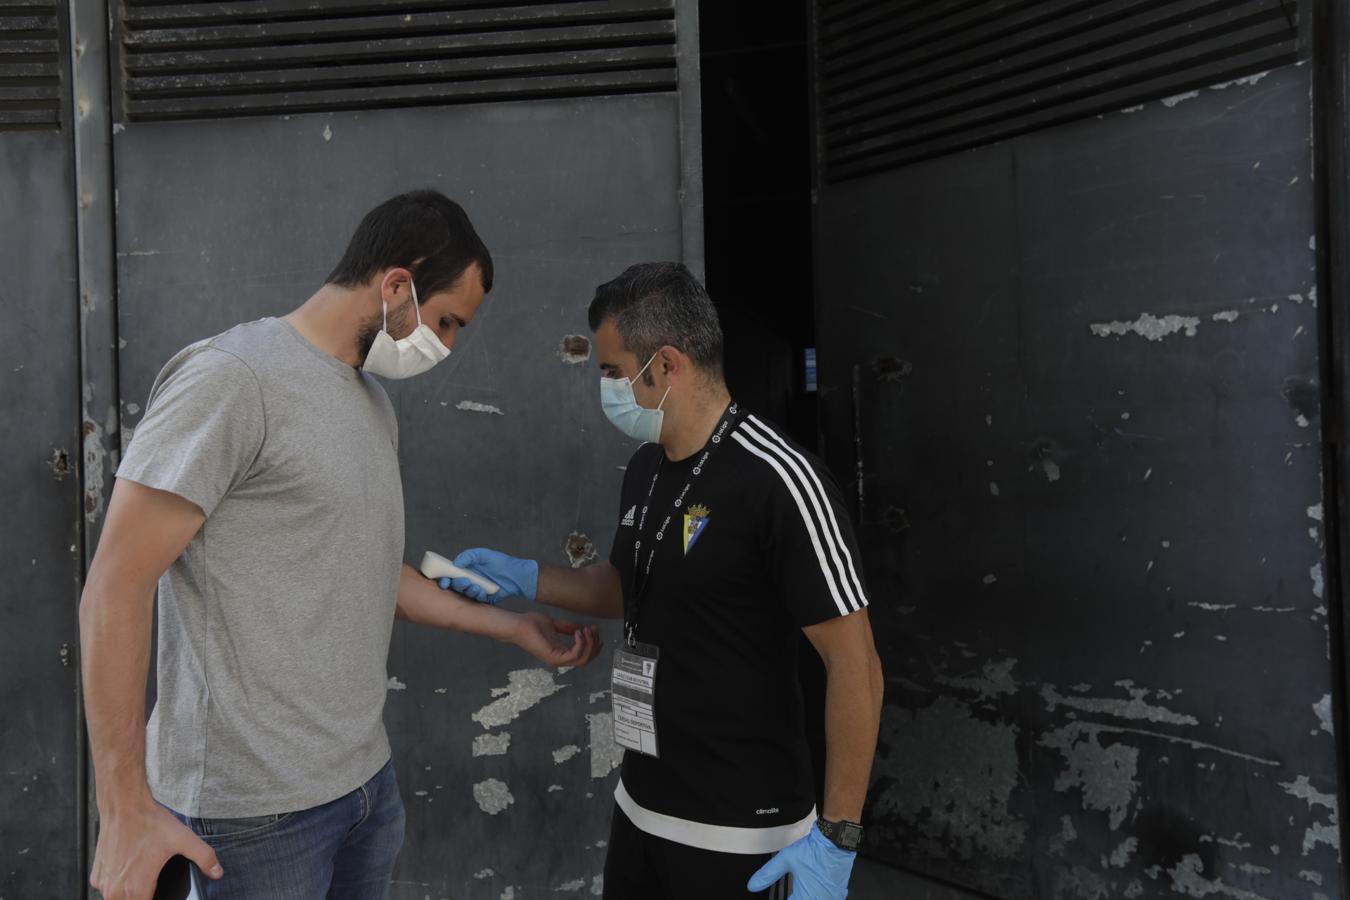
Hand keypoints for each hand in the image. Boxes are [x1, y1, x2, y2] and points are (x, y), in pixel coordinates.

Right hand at [90, 796, 222, 899]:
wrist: (124, 805)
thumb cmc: (148, 822)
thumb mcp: (184, 839)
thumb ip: (204, 857)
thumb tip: (217, 872)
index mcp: (136, 888)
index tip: (162, 893)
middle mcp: (115, 890)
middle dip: (146, 898)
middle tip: (154, 882)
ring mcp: (103, 883)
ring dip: (131, 894)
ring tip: (144, 876)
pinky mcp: (97, 875)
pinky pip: (108, 889)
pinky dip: (119, 885)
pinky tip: (130, 870)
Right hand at [437, 548, 538, 602]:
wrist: (516, 575)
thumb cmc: (500, 562)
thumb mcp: (484, 555)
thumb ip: (469, 555)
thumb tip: (456, 563)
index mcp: (466, 570)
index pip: (451, 576)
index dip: (444, 580)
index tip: (443, 582)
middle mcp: (470, 580)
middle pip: (456, 586)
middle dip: (458, 585)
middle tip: (465, 582)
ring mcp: (476, 590)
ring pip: (465, 594)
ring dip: (469, 590)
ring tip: (478, 586)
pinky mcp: (484, 598)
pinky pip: (476, 600)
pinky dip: (478, 595)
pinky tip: (483, 591)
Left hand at [511, 611, 601, 667]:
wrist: (518, 625)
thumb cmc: (531, 624)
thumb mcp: (554, 624)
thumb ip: (567, 627)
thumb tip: (581, 627)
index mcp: (561, 652)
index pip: (583, 655)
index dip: (593, 644)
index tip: (595, 630)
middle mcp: (560, 659)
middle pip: (586, 660)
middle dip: (594, 644)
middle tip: (594, 630)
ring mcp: (557, 660)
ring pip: (583, 659)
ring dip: (590, 644)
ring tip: (587, 630)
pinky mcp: (554, 657)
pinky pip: (575, 655)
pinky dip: (581, 644)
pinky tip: (579, 632)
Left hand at [747, 824, 854, 898]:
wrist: (836, 842)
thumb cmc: (815, 851)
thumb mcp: (786, 860)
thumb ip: (768, 874)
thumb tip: (753, 885)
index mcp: (806, 898)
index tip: (777, 898)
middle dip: (794, 897)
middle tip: (790, 893)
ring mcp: (832, 898)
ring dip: (804, 897)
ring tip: (799, 890)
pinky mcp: (838, 893)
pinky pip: (824, 899)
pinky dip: (815, 896)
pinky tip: (812, 889)